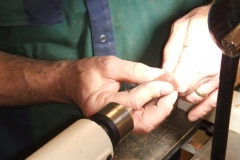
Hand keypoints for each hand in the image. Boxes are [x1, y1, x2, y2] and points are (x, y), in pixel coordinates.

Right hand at [60, 56, 176, 132]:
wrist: (74, 81)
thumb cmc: (87, 72)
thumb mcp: (110, 65)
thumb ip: (136, 70)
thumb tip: (160, 76)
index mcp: (100, 104)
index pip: (133, 102)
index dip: (153, 91)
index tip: (168, 82)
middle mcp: (107, 118)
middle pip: (141, 122)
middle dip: (162, 108)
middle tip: (172, 92)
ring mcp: (113, 122)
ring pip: (143, 125)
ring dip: (160, 111)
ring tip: (168, 95)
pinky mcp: (119, 121)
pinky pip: (140, 121)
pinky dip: (153, 112)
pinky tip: (159, 99)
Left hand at [162, 4, 221, 120]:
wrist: (224, 23)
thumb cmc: (203, 22)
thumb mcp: (180, 30)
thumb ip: (170, 53)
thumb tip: (163, 73)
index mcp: (194, 59)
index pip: (175, 84)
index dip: (165, 85)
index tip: (160, 83)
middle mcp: (207, 72)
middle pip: (183, 92)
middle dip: (172, 91)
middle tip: (165, 87)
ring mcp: (216, 78)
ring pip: (194, 97)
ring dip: (184, 96)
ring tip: (176, 93)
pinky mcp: (222, 81)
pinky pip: (212, 101)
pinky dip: (202, 109)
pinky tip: (193, 115)